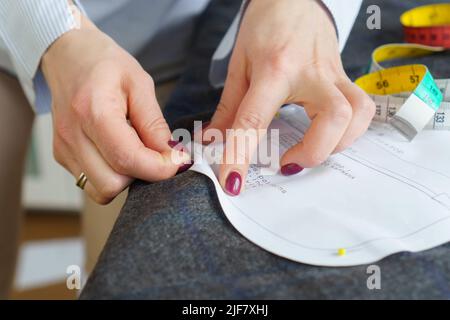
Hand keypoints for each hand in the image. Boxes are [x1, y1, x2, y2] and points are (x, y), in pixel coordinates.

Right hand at [42, 15, 189, 203]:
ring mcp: (64, 149)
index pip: (127, 158)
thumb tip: (172, 157)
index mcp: (94, 111)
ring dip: (126, 179)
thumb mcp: (140, 84)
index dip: (159, 168)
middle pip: (112, 184)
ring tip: (136, 152)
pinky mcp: (62, 157)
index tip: (178, 160)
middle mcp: (73, 135)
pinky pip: (93, 184)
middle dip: (142, 176)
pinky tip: (119, 152)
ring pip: (101, 191)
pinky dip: (113, 176)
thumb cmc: (105, 65)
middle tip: (156, 155)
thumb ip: (155, 124)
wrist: (67, 56)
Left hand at [208, 0, 374, 195]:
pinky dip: (350, 132)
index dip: (241, 155)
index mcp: (275, 69)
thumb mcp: (239, 65)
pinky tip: (329, 137)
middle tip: (286, 163)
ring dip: (337, 145)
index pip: (255, 120)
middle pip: (334, 118)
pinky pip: (361, 109)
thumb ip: (229, 109)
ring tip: (308, 151)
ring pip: (357, 114)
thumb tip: (213, 142)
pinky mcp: (345, 78)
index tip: (233, 181)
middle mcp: (310, 73)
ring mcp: (333, 75)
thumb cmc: (265, 26)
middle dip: (312, 153)